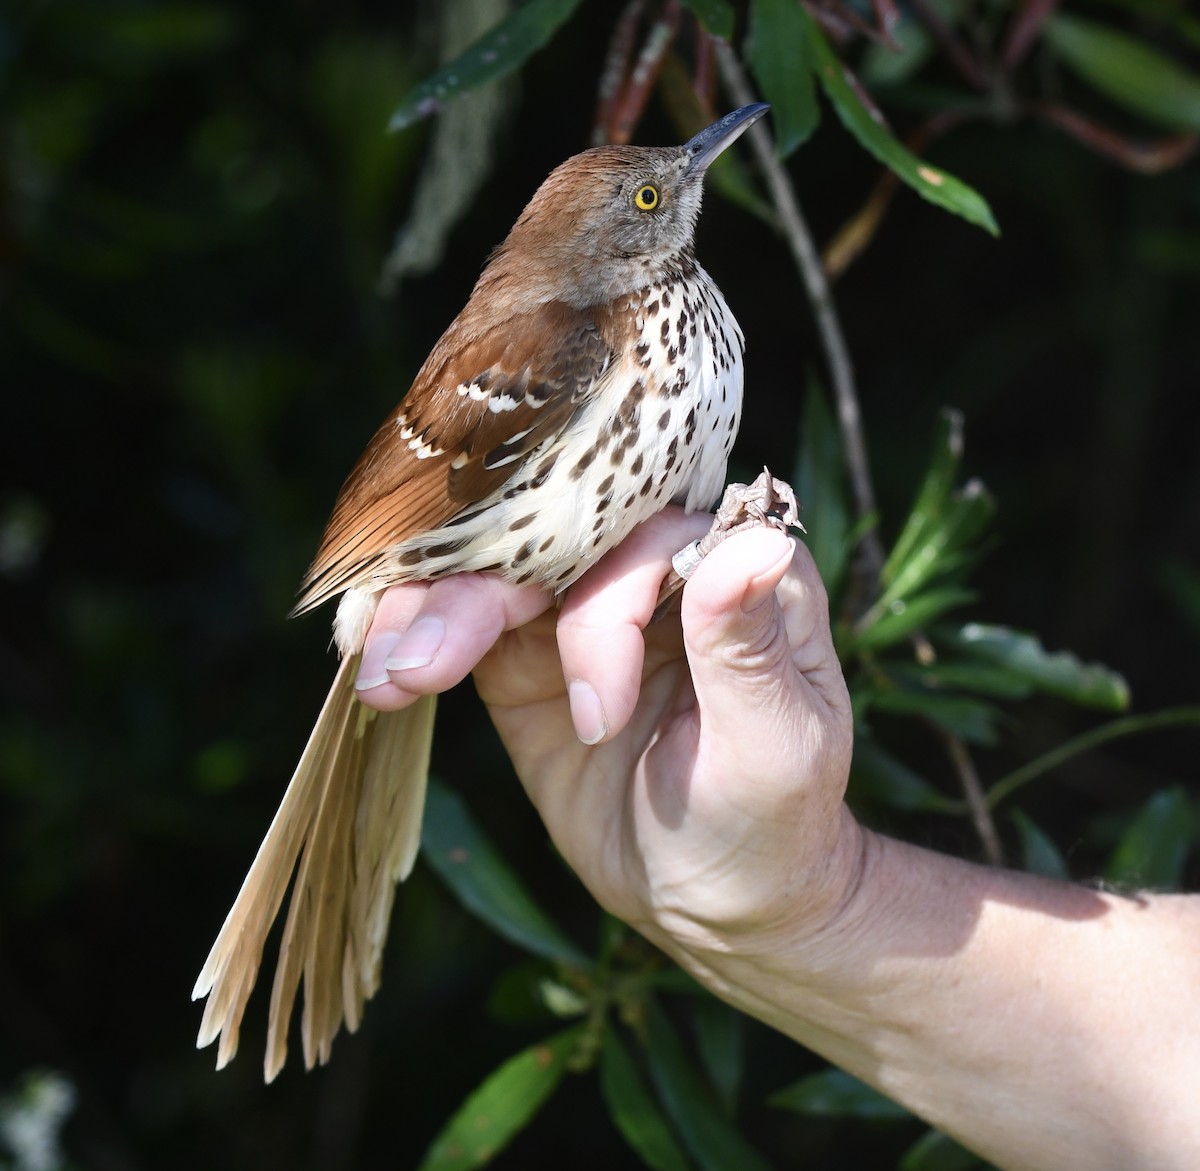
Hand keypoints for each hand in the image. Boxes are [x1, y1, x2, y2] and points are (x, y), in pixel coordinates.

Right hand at [358, 507, 858, 957]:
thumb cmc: (771, 823)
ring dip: (428, 611)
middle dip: (479, 592)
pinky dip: (411, 638)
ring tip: (387, 675)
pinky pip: (460, 626)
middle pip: (550, 536)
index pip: (647, 534)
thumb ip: (747, 645)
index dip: (605, 604)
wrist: (716, 903)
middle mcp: (652, 571)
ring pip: (492, 573)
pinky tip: (374, 668)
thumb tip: (758, 544)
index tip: (600, 714)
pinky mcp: (529, 656)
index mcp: (729, 569)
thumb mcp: (771, 746)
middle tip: (422, 663)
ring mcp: (582, 609)